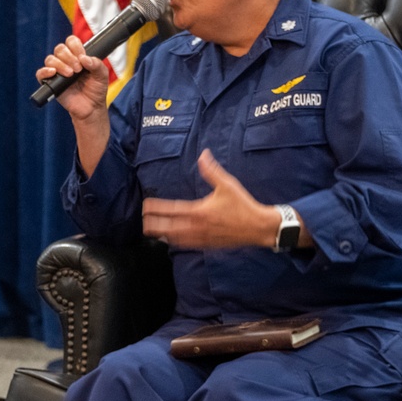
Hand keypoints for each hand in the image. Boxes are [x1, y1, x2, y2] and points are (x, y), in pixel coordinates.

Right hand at [35, 35, 109, 120]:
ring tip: (70, 74)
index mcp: (78, 56)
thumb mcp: (102, 75)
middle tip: (78, 69)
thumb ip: (97, 64)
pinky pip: (40, 74)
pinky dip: (44, 71)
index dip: (75, 46)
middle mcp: (66, 61)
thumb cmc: (96, 90)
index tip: (82, 56)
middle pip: (60, 49)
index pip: (71, 42)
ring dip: (60, 64)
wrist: (91, 107)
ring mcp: (57, 72)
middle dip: (69, 57)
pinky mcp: (50, 83)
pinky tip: (53, 73)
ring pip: (50, 59)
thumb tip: (84, 58)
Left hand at [142, 149, 279, 248]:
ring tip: (151, 231)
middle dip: (154, 225)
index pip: (172, 210)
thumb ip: (212, 171)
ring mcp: (202, 238)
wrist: (258, 227)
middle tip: (142, 221)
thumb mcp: (227, 184)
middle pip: (169, 228)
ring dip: (162, 235)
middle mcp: (197, 227)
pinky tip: (171, 240)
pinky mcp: (208, 245)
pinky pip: (187, 245)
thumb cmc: (243, 205)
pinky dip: (176, 242)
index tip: (145, 206)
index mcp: (199, 211)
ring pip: (176, 239)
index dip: (156, 209)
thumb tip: (203, 155)